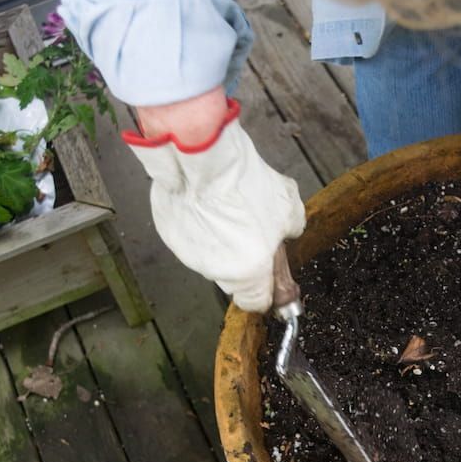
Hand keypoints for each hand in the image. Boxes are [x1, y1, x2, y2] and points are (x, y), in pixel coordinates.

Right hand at [125, 89, 304, 311]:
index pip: (256, 302)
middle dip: (243, 259)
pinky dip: (197, 222)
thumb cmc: (246, 186)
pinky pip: (189, 234)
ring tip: (226, 206)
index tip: (269, 276)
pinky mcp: (169, 233)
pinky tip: (205, 199)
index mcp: (248, 273)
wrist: (204, 159)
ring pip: (209, 255)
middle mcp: (216, 271)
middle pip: (233, 277)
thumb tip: (288, 232)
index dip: (266, 290)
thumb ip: (292, 230)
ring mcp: (188, 254)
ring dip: (219, 239)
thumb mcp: (289, 208)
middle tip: (252, 230)